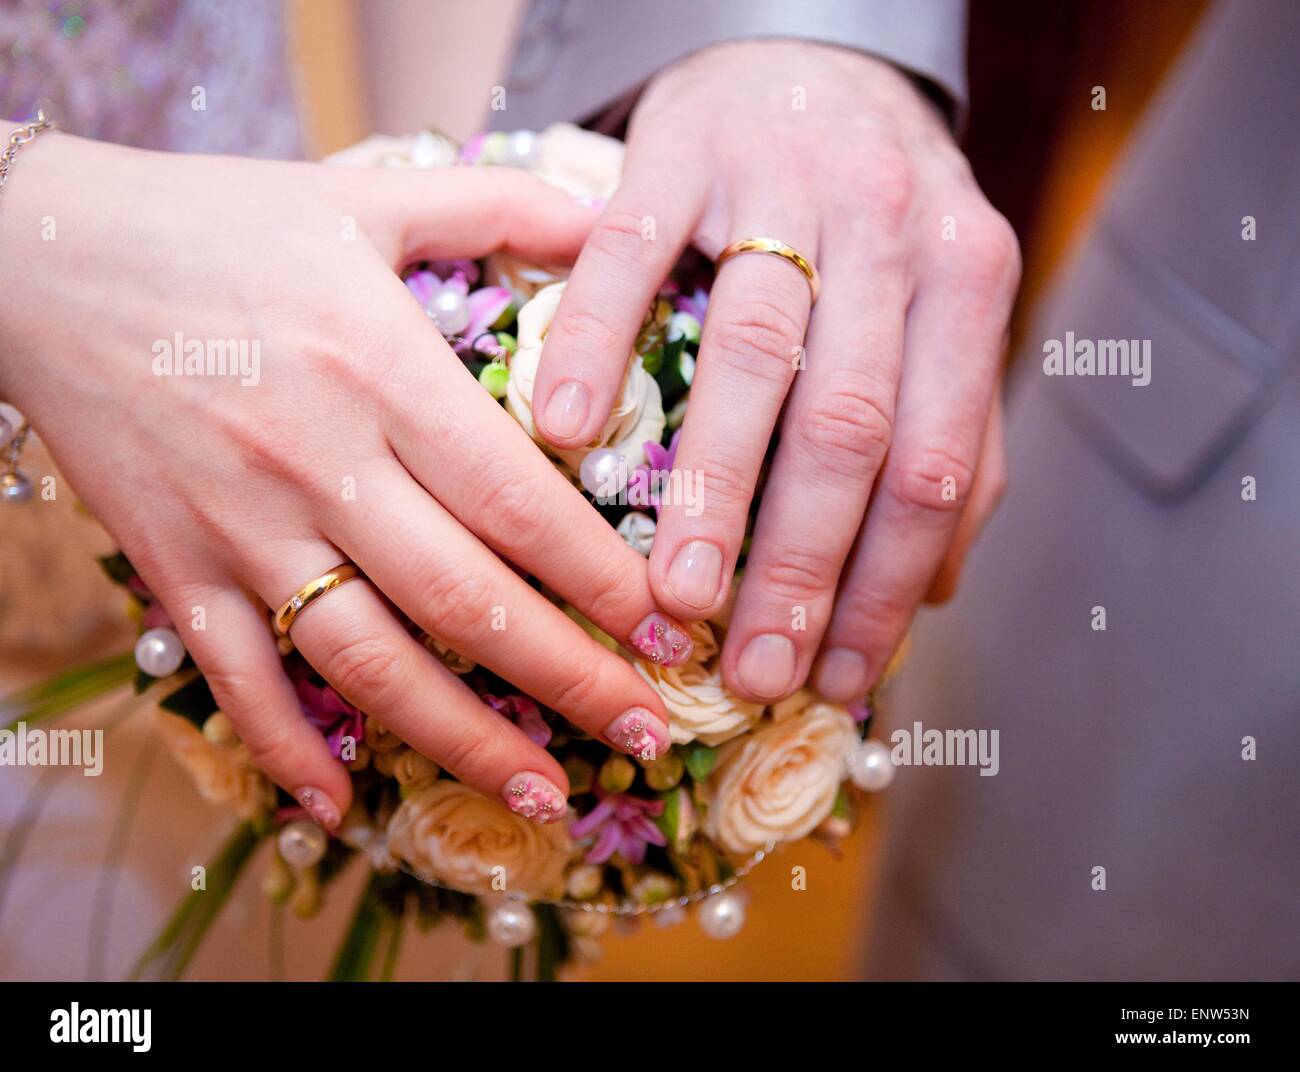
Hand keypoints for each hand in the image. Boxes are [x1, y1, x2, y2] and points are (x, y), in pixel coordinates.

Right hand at [0, 132, 687, 825]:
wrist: (34, 256)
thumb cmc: (214, 222)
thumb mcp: (364, 197)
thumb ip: (497, 205)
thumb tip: (608, 215)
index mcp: (380, 371)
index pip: (520, 501)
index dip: (605, 579)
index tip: (672, 632)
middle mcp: (318, 462)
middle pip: (466, 599)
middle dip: (569, 679)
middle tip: (647, 733)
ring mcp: (240, 528)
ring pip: (365, 661)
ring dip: (459, 740)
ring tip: (540, 796)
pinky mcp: (174, 567)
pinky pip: (236, 679)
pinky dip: (286, 750)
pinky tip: (343, 810)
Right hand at [527, 41, 1018, 702]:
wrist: (807, 56)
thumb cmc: (872, 213)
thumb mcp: (940, 307)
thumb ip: (958, 434)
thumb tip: (942, 587)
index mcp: (967, 282)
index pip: (937, 464)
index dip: (886, 583)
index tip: (835, 677)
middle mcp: (892, 230)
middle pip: (849, 424)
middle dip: (801, 563)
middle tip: (753, 666)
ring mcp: (785, 182)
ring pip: (755, 354)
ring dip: (712, 487)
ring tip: (671, 593)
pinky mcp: (683, 147)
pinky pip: (633, 250)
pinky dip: (597, 342)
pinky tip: (566, 435)